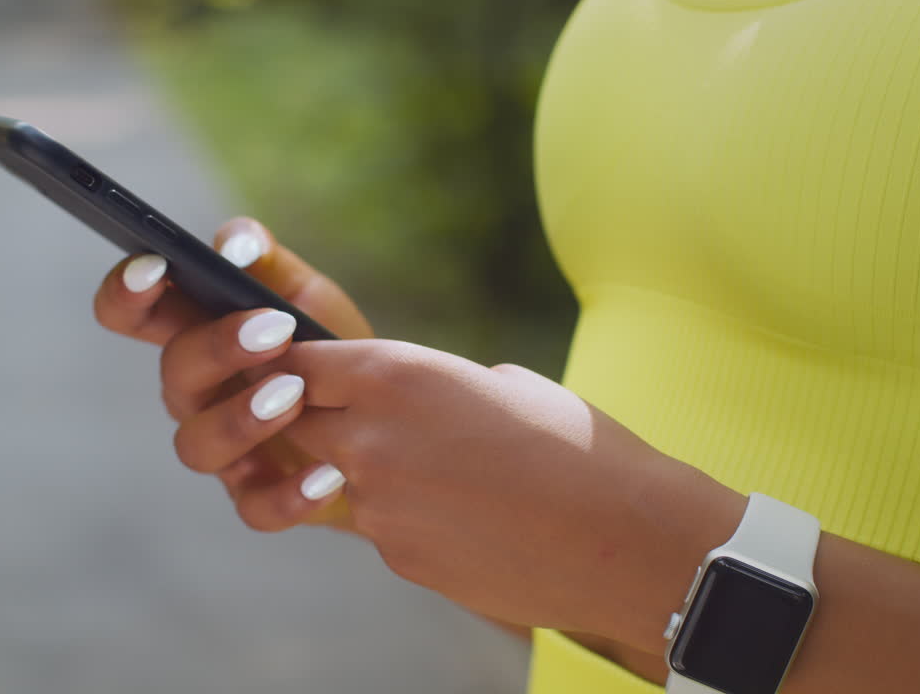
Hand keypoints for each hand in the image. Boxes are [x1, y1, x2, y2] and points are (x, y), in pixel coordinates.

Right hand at [92, 218, 372, 529]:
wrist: (387, 419)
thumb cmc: (329, 348)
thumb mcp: (305, 294)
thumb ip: (265, 263)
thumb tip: (234, 245)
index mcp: (192, 334)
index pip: (130, 312)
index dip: (127, 291)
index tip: (154, 266)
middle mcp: (194, 394)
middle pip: (173, 372)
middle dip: (217, 347)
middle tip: (274, 329)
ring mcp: (222, 450)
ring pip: (197, 446)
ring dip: (241, 420)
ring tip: (295, 393)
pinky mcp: (258, 496)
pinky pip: (254, 507)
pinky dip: (289, 493)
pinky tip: (329, 471)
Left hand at [187, 337, 734, 638]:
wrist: (623, 537)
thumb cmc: (576, 443)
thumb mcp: (498, 384)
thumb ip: (431, 388)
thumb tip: (407, 403)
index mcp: (395, 374)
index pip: (300, 364)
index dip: (296, 368)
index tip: (298, 372)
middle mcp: (369, 437)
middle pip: (295, 424)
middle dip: (312, 420)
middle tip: (348, 420)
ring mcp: (377, 505)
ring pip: (339, 481)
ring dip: (368, 473)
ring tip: (444, 474)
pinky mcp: (397, 556)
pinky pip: (382, 527)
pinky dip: (407, 518)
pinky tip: (466, 517)